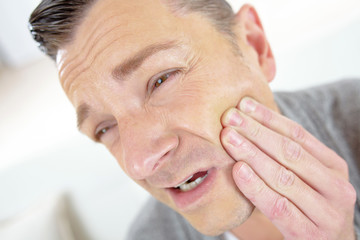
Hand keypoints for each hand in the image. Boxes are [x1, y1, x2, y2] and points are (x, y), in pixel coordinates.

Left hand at [220, 97, 356, 239]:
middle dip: (256, 131)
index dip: (269, 118)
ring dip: (252, 154)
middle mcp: (336, 187)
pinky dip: (256, 187)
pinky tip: (238, 170)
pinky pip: (278, 206)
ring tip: (228, 138)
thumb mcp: (304, 180)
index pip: (298, 134)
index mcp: (333, 167)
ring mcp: (327, 212)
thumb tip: (250, 123)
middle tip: (229, 117)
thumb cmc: (305, 209)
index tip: (244, 104)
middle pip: (290, 152)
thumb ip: (287, 157)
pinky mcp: (311, 235)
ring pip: (283, 176)